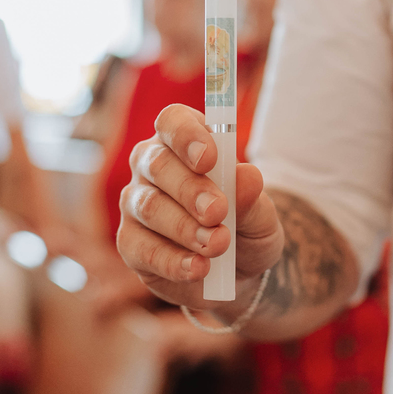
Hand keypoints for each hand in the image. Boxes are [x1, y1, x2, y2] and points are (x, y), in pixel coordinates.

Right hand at [116, 104, 283, 313]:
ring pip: (148, 207)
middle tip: (217, 212)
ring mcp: (135, 205)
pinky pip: (142, 248)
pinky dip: (172, 260)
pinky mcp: (130, 243)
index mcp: (184, 144)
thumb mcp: (261, 213)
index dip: (186, 135)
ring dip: (185, 228)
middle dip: (189, 189)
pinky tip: (198, 268)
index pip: (172, 122)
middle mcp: (151, 168)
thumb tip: (246, 177)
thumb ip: (252, 196)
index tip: (209, 158)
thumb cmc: (245, 226)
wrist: (238, 272)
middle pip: (157, 164)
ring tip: (218, 245)